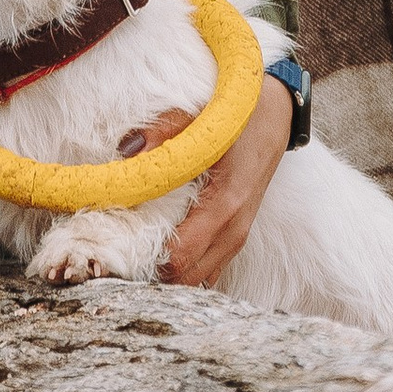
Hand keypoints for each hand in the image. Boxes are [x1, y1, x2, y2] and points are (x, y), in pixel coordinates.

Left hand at [117, 75, 289, 288]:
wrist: (276, 114)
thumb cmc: (238, 116)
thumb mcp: (201, 117)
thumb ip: (163, 133)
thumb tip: (126, 151)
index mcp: (225, 204)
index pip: (181, 256)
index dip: (145, 258)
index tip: (116, 247)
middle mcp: (234, 230)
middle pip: (186, 277)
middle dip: (151, 271)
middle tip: (119, 252)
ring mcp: (238, 236)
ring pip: (198, 278)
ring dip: (168, 272)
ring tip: (137, 251)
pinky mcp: (236, 236)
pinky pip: (208, 269)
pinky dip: (185, 268)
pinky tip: (163, 249)